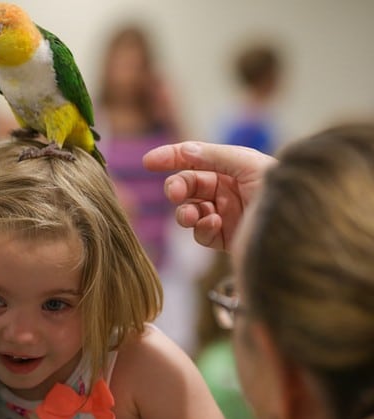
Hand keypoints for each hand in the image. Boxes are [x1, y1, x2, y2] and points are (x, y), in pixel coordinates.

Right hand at [142, 142, 275, 249]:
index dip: (171, 157)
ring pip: (190, 210)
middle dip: (178, 187)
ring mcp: (226, 215)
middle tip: (174, 194)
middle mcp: (229, 189)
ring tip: (191, 216)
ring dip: (185, 212)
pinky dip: (202, 229)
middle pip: (190, 184)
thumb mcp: (250, 165)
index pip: (197, 157)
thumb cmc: (280, 194)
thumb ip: (216, 156)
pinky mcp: (225, 239)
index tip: (149, 162)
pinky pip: (201, 233)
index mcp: (236, 167)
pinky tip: (214, 226)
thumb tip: (184, 150)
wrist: (297, 236)